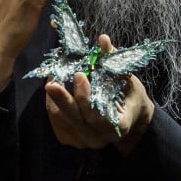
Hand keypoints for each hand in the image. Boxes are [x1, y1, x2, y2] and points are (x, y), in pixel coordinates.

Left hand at [45, 35, 154, 153]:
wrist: (129, 118)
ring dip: (56, 98)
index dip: (86, 97)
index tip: (79, 74)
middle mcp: (101, 138)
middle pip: (77, 119)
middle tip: (51, 82)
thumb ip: (112, 61)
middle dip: (63, 99)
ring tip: (54, 78)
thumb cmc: (129, 95)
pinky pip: (57, 121)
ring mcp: (85, 141)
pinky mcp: (71, 140)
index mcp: (118, 125)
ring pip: (63, 120)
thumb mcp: (126, 78)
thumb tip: (102, 39)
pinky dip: (54, 104)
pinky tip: (55, 92)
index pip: (98, 115)